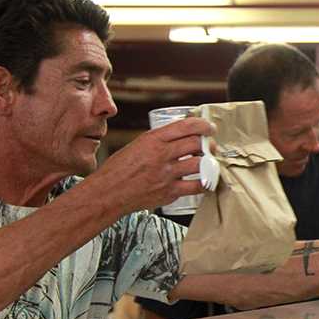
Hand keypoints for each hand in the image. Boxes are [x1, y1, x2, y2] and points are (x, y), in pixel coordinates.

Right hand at [93, 117, 215, 211]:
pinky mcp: (170, 192)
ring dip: (209, 163)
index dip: (203, 125)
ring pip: (200, 164)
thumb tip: (181, 138)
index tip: (209, 128)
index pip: (186, 126)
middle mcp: (161, 155)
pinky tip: (205, 181)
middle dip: (209, 144)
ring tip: (209, 163)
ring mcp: (167, 174)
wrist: (108, 192)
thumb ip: (158, 142)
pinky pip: (197, 186)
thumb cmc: (119, 169)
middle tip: (210, 147)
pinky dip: (205, 183)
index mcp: (152, 139)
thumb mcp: (137, 145)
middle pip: (197, 144)